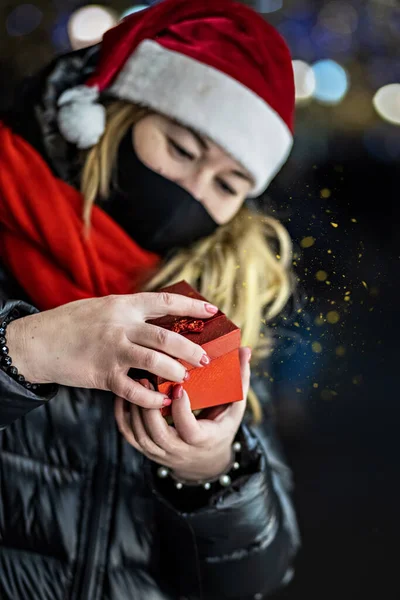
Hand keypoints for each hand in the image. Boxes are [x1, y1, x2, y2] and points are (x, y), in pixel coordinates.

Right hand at [6, 293, 217, 408]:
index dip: (192, 307)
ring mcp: (112, 350)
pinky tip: (162, 400)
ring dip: (175, 371)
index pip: (165, 302)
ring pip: (154, 361)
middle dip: (191, 348)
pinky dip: (151, 397)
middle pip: (166, 336)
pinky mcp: (103, 374)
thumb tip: (160, 321)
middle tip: (205, 359)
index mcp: (124, 305)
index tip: (213, 312)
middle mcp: (121, 326)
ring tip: (186, 379)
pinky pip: (133, 389)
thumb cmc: (72, 323)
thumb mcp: (103, 308)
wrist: (39, 342)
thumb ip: (129, 314)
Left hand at [114, 346, 251, 480]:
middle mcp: (179, 451)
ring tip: (136, 380)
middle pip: (158, 434)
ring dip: (135, 408)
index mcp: (203, 440)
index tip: (179, 386)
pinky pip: (129, 435)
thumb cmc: (220, 427)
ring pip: (140, 435)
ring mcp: (160, 453)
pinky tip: (124, 393)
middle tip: (147, 378)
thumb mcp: (234, 406)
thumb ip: (239, 379)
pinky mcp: (146, 450)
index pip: (189, 430)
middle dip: (150, 407)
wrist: (204, 460)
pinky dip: (123, 415)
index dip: (182, 411)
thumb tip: (245, 350)